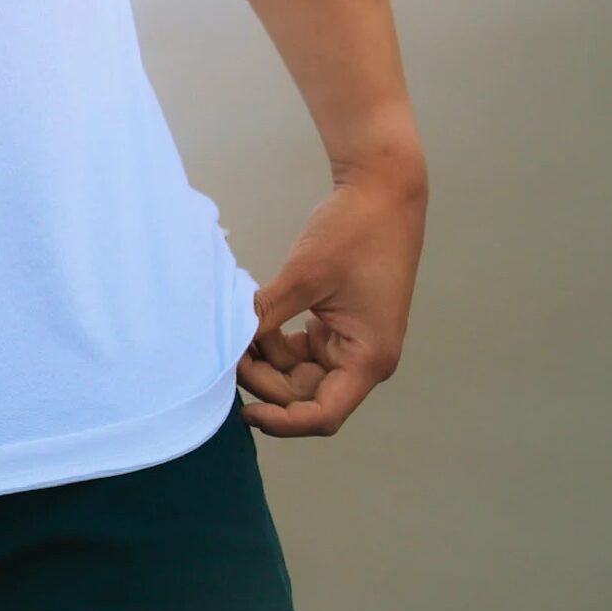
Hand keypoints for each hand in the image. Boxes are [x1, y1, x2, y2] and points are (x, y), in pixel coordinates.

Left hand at [238, 162, 426, 435]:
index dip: (283, 421)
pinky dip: (275, 341)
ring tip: (235, 335)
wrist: (382, 189)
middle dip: (266, 381)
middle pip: (307, 395)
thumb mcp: (304, 275)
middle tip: (229, 354)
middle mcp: (364, 358)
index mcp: (369, 358)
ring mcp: (352, 341)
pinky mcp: (339, 324)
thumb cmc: (354, 231)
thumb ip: (267, 314)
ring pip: (300, 374)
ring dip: (267, 361)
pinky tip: (252, 323)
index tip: (245, 412)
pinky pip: (301, 350)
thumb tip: (229, 343)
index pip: (323, 414)